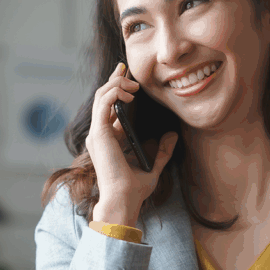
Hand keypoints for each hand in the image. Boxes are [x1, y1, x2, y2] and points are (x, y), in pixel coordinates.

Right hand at [85, 63, 178, 223]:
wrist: (124, 200)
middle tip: (127, 69)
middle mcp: (100, 135)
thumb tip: (172, 136)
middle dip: (115, 80)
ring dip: (117, 84)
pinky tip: (129, 93)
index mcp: (109, 140)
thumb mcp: (153, 166)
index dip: (117, 89)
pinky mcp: (99, 133)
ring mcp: (97, 133)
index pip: (109, 107)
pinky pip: (103, 102)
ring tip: (134, 86)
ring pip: (101, 96)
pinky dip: (115, 92)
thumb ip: (161, 151)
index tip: (128, 77)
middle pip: (103, 97)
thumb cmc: (134, 189)